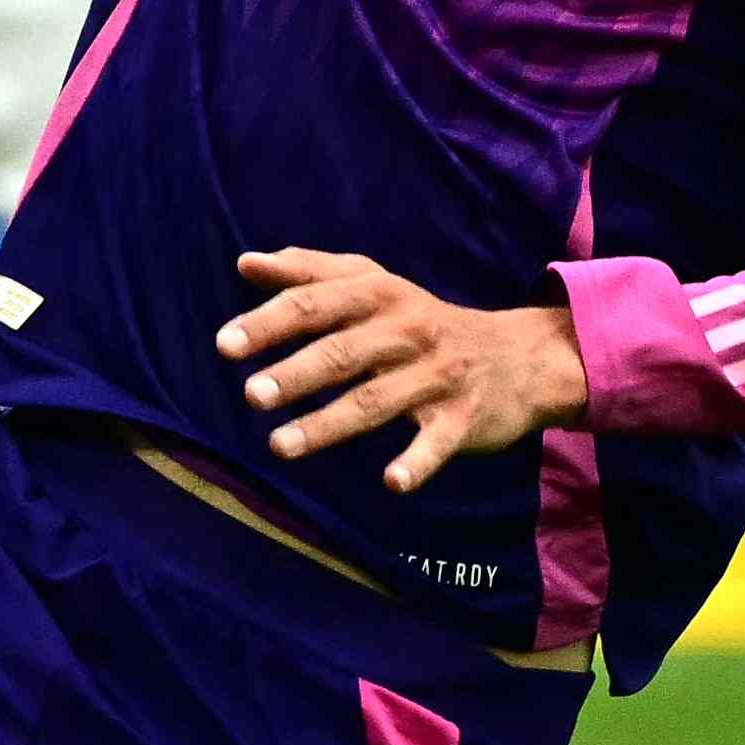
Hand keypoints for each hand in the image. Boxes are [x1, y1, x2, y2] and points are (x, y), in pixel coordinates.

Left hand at [217, 249, 585, 491]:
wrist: (519, 356)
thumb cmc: (422, 322)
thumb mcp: (373, 284)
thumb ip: (309, 272)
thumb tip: (247, 263)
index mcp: (378, 295)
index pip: (315, 304)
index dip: (269, 323)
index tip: (225, 345)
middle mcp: (406, 331)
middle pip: (342, 352)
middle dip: (296, 373)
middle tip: (252, 394)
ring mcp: (435, 376)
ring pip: (376, 400)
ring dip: (328, 423)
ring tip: (279, 445)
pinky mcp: (462, 418)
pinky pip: (436, 441)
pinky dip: (417, 461)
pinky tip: (392, 482)